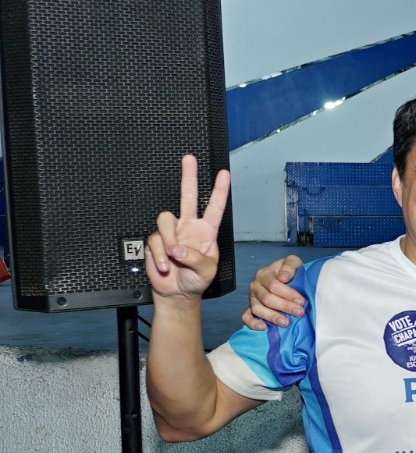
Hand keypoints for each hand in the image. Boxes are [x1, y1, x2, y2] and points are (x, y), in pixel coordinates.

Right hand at [146, 155, 229, 299]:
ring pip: (165, 219)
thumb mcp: (206, 271)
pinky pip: (154, 240)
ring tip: (174, 259)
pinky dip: (159, 255)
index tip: (224, 174)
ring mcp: (171, 233)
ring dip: (169, 241)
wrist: (177, 294)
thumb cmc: (196, 281)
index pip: (215, 207)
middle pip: (187, 196)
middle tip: (189, 159)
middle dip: (188, 177)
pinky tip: (165, 266)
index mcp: (206, 232)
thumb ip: (196, 258)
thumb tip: (178, 248)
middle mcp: (188, 227)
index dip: (219, 190)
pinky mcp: (156, 242)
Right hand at [242, 254, 305, 329]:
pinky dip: (252, 323)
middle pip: (267, 299)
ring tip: (286, 323)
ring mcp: (252, 298)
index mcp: (264, 274)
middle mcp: (255, 286)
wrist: (287, 278)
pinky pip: (246, 317)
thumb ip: (289, 266)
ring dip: (272, 317)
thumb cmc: (290, 271)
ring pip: (258, 309)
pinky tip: (263, 327)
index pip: (273, 285)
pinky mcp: (250, 309)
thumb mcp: (293, 262)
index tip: (301, 301)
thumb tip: (283, 278)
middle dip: (284, 307)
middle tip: (299, 312)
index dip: (288, 294)